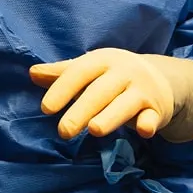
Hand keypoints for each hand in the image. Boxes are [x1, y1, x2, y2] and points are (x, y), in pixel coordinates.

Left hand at [30, 49, 192, 142]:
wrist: (160, 78)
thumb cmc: (114, 76)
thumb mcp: (90, 70)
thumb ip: (62, 74)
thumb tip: (31, 73)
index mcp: (103, 60)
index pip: (80, 73)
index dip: (62, 89)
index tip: (46, 109)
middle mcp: (124, 72)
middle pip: (100, 91)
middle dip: (81, 110)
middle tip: (63, 131)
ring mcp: (142, 90)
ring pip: (125, 104)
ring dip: (111, 116)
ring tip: (94, 130)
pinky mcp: (157, 109)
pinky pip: (152, 116)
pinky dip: (149, 123)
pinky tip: (144, 131)